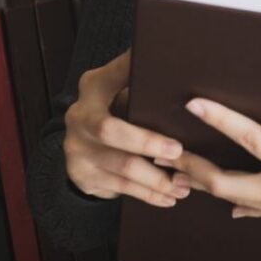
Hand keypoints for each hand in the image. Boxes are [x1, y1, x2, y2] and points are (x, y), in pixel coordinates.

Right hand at [63, 48, 190, 207]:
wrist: (81, 144)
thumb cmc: (117, 109)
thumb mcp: (119, 88)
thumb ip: (138, 78)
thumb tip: (177, 62)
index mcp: (93, 87)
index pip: (115, 76)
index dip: (134, 77)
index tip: (168, 84)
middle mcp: (78, 116)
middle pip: (110, 130)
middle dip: (148, 143)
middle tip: (178, 152)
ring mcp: (76, 149)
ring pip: (121, 167)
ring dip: (156, 179)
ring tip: (184, 185)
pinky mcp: (81, 176)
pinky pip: (119, 189)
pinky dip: (147, 194)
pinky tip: (168, 198)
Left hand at [160, 96, 260, 257]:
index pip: (253, 141)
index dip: (222, 120)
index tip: (193, 103)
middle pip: (227, 182)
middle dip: (193, 167)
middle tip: (162, 151)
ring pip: (236, 199)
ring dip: (206, 185)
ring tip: (178, 173)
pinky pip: (258, 212)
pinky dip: (238, 206)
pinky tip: (230, 208)